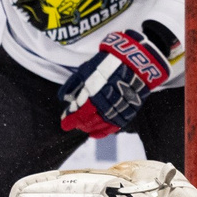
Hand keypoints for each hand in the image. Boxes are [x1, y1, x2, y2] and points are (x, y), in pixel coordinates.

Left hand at [59, 21, 175, 138]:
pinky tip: (96, 134)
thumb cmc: (107, 65)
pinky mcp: (128, 112)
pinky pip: (114, 126)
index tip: (65, 125)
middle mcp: (106, 104)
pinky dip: (104, 132)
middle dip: (80, 124)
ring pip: (102, 126)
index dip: (71, 121)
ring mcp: (118, 109)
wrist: (133, 63)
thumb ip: (73, 85)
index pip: (80, 114)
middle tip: (74, 124)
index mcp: (94, 94)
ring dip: (91, 129)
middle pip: (90, 121)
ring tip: (84, 129)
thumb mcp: (86, 70)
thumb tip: (63, 98)